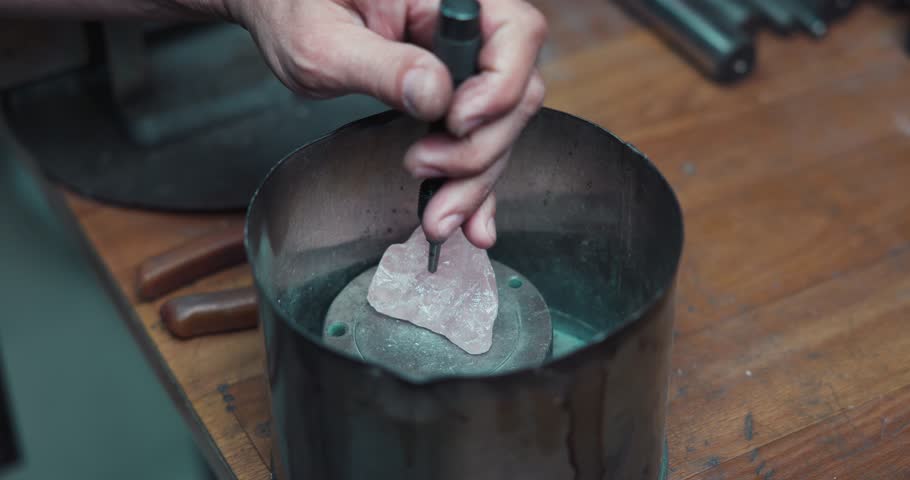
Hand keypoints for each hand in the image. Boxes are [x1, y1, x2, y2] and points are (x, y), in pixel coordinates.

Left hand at [225, 0, 546, 248]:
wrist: (283, 14)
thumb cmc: (297, 9)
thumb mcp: (325, 39)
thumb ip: (381, 65)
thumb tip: (434, 94)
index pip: (516, 33)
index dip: (499, 86)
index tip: (454, 121)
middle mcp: (468, 27)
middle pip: (516, 93)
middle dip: (479, 148)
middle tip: (424, 168)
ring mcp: (464, 65)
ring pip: (500, 127)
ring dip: (474, 179)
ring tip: (437, 215)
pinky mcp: (453, 96)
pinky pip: (477, 140)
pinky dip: (474, 184)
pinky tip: (469, 221)